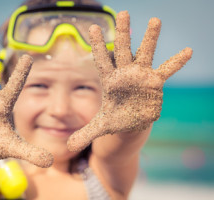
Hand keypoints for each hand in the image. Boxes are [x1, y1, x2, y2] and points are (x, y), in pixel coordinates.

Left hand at [67, 11, 191, 151]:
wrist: (130, 123)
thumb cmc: (114, 121)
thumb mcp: (99, 128)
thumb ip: (84, 134)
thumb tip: (67, 146)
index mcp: (110, 81)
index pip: (101, 60)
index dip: (96, 45)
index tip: (91, 28)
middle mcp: (125, 74)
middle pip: (123, 50)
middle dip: (123, 32)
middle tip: (123, 12)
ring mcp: (141, 76)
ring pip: (146, 53)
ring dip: (150, 38)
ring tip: (155, 20)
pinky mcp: (154, 84)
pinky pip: (167, 70)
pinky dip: (176, 62)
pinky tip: (188, 51)